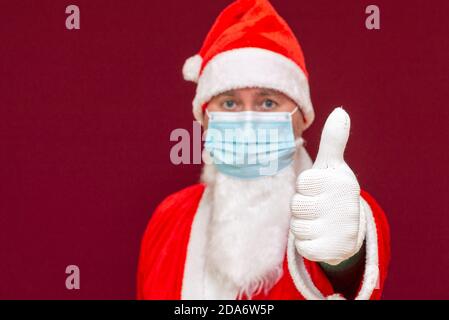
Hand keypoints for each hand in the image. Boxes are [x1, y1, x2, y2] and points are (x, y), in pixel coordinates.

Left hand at [290, 108, 364, 265]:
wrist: (350, 231)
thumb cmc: (333, 192)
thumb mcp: (333, 166)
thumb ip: (333, 140)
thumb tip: (341, 111)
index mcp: (341, 181)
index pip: (303, 182)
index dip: (306, 188)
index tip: (320, 190)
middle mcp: (345, 205)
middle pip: (297, 205)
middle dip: (303, 208)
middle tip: (320, 209)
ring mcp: (341, 229)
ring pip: (297, 226)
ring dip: (304, 226)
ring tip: (320, 223)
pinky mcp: (333, 251)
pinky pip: (303, 246)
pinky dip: (307, 244)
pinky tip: (322, 239)